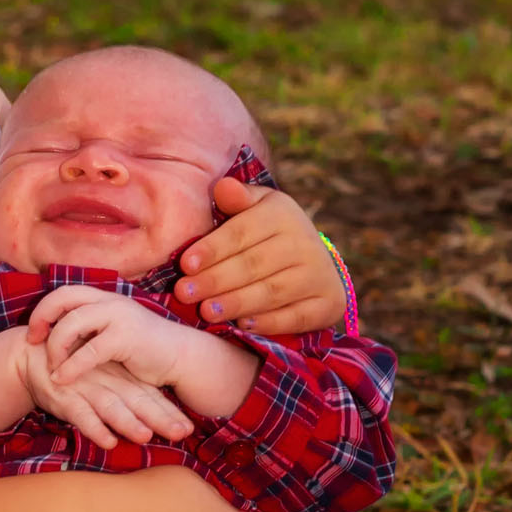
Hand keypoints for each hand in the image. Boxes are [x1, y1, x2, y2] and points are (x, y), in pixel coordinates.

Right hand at [23, 341, 192, 450]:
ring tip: (145, 437)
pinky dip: (94, 427)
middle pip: (138, 401)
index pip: (149, 394)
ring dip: (128, 422)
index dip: (169, 411)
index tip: (189, 428)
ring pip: (111, 406)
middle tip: (181, 433)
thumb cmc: (74, 368)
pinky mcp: (64, 396)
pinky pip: (80, 413)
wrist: (31, 354)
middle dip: (160, 418)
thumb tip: (153, 420)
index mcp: (119, 376)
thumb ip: (125, 392)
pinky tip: (107, 441)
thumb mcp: (103, 375)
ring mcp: (86, 388)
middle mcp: (107, 381)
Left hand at [28, 284, 190, 393]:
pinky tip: (61, 379)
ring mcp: (118, 316)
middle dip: (41, 319)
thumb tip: (55, 339)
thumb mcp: (111, 333)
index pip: (63, 293)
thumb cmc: (143, 350)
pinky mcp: (126, 338)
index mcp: (103, 298)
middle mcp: (109, 301)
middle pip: (62, 299)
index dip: (43, 310)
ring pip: (72, 323)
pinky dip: (70, 366)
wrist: (180, 356)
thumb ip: (88, 331)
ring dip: (55, 347)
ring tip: (50, 367)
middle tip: (32, 342)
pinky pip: (89, 351)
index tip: (33, 333)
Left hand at [175, 177, 343, 334]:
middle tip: (184, 293)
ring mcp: (319, 274)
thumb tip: (223, 186)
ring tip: (206, 312)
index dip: (213, 248)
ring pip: (272, 292)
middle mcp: (304, 243)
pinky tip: (243, 325)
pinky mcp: (327, 303)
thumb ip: (237, 199)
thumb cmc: (268, 232)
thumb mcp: (255, 207)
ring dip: (236, 303)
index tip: (185, 264)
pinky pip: (296, 316)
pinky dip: (269, 322)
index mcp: (282, 214)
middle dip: (216, 280)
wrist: (316, 262)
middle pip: (254, 264)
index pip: (242, 232)